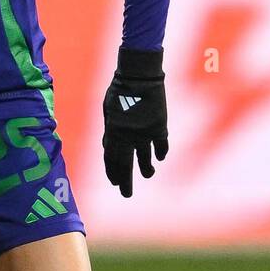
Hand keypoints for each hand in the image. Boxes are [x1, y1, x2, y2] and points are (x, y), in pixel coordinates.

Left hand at [102, 47, 167, 197]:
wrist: (139, 75)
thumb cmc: (119, 90)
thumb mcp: (108, 110)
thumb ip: (110, 130)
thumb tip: (111, 145)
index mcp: (113, 132)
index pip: (111, 158)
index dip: (112, 172)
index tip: (114, 182)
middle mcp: (128, 136)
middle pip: (126, 164)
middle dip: (125, 181)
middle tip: (126, 194)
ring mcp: (144, 132)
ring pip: (145, 158)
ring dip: (146, 169)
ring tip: (148, 174)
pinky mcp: (159, 126)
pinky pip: (161, 144)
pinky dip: (160, 152)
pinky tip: (159, 158)